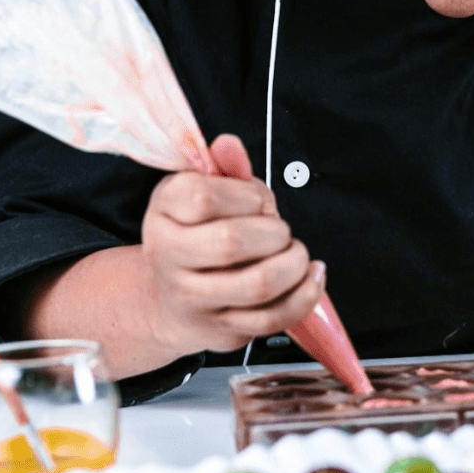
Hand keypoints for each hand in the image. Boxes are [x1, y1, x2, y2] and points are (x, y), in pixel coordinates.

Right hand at [140, 134, 324, 355]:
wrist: (174, 298)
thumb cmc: (201, 234)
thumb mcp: (206, 191)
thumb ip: (225, 168)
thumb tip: (228, 144)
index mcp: (163, 212)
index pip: (203, 198)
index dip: (245, 195)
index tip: (256, 201)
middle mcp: (168, 257)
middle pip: (231, 242)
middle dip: (273, 231)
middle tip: (279, 230)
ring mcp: (193, 298)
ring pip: (258, 284)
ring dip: (293, 262)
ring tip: (294, 252)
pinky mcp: (222, 328)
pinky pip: (273, 318)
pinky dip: (305, 294)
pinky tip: (310, 275)